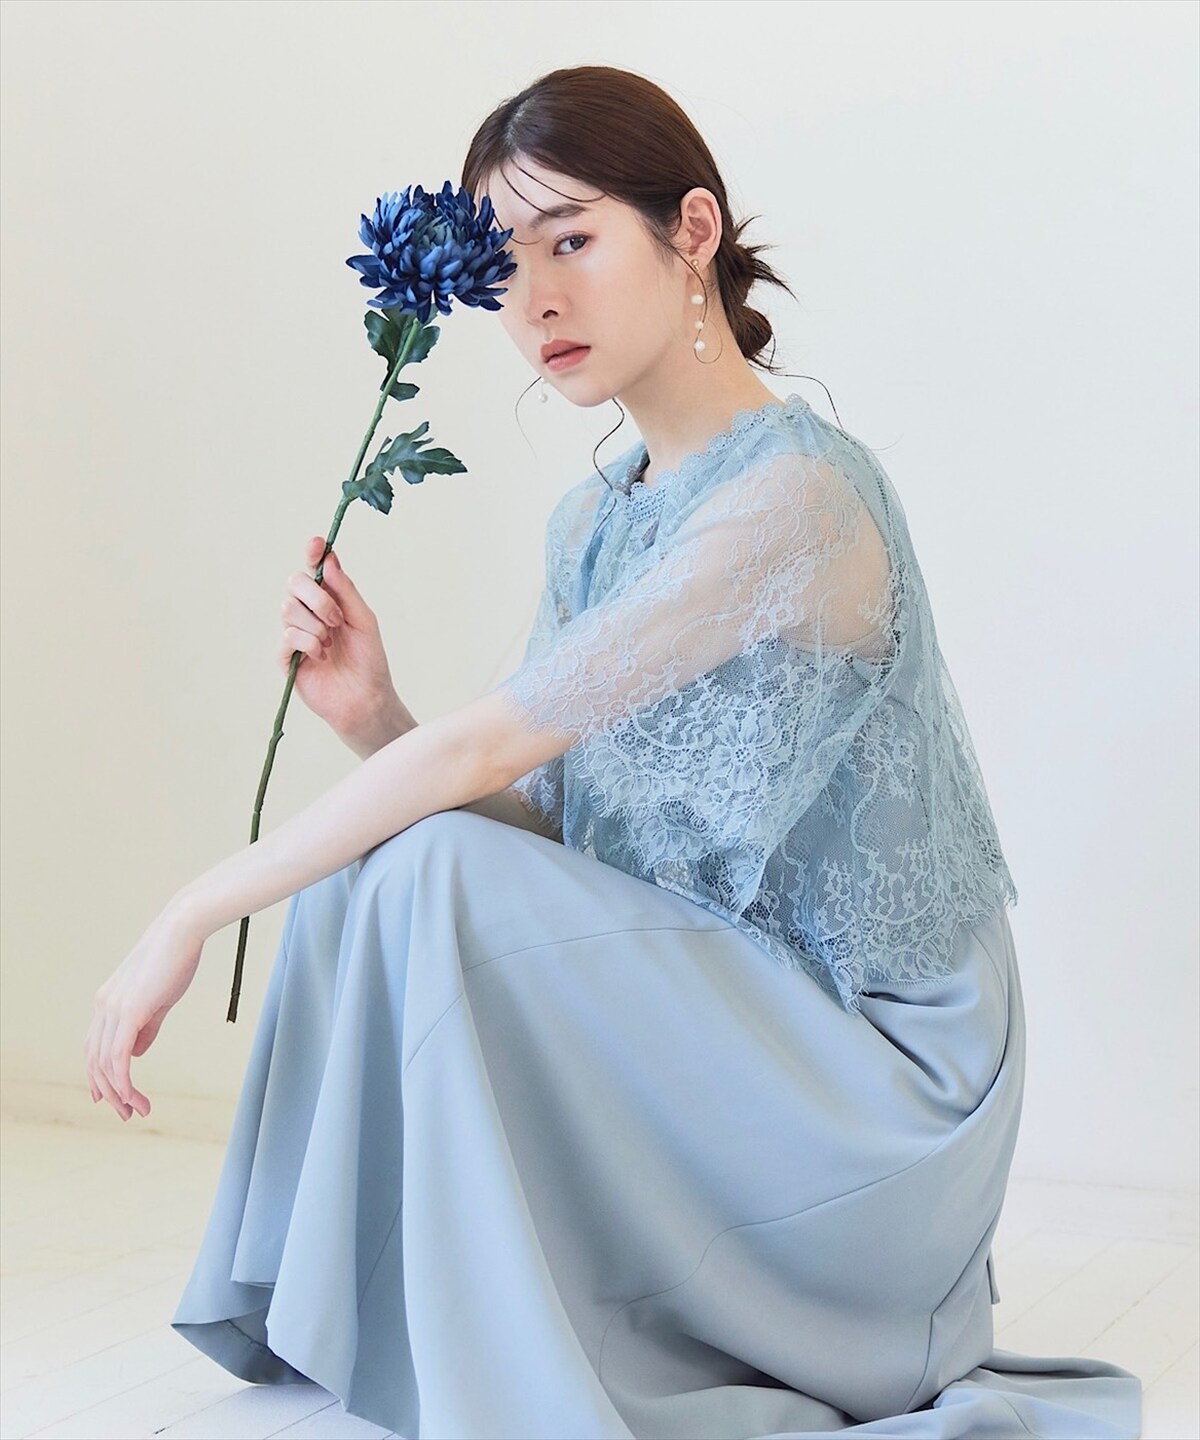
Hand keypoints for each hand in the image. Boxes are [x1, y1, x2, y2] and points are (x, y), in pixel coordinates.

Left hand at [84, 905, 204, 1121]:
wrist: (183, 930)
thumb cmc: (176, 958)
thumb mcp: (159, 998)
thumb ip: (146, 1026)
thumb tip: (138, 1053)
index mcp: (107, 1001)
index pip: (94, 1047)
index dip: (99, 1076)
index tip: (112, 1099)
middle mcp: (103, 1006)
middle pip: (94, 1060)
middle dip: (108, 1091)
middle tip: (127, 1113)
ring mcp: (113, 1009)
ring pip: (104, 1064)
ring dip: (119, 1093)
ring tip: (137, 1110)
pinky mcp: (128, 1011)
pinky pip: (118, 1057)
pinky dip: (124, 1081)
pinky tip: (133, 1096)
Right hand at [281, 537, 407, 739]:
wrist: (366, 698)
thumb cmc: (369, 660)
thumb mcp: (364, 620)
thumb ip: (346, 590)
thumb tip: (329, 559)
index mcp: (329, 601)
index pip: (314, 569)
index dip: (313, 554)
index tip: (316, 544)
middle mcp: (309, 613)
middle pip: (294, 583)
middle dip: (317, 598)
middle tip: (337, 619)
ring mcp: (296, 634)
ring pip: (288, 609)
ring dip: (315, 625)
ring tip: (332, 644)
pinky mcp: (287, 657)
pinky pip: (288, 636)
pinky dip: (308, 644)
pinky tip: (323, 657)